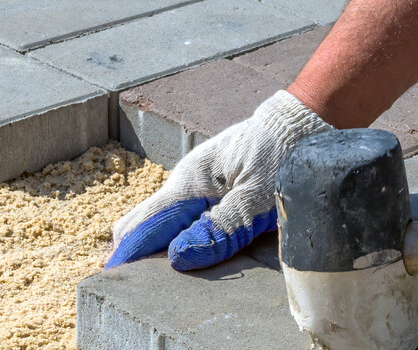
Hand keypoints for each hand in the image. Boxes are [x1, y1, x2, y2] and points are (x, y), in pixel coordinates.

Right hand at [105, 91, 332, 270]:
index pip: (146, 225)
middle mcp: (186, 182)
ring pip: (164, 219)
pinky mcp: (214, 187)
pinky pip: (184, 215)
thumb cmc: (285, 155)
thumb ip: (220, 228)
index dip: (127, 254)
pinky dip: (177, 235)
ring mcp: (198, 183)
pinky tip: (185, 253)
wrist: (305, 122)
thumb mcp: (257, 197)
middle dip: (135, 250)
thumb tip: (178, 257)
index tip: (112, 281)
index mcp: (189, 182)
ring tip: (155, 277)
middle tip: (132, 286)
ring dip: (157, 245)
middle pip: (145, 221)